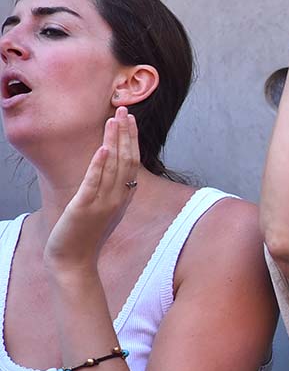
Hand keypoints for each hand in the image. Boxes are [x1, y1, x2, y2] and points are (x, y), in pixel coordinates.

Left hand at [44, 107, 139, 272]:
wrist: (74, 261)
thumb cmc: (84, 235)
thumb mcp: (101, 208)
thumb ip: (107, 188)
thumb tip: (108, 167)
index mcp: (122, 197)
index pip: (132, 161)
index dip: (132, 138)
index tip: (129, 119)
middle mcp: (117, 198)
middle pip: (126, 159)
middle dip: (125, 133)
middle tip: (123, 110)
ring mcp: (102, 203)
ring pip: (112, 166)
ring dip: (114, 141)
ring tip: (112, 120)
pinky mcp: (84, 208)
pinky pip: (94, 183)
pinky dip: (99, 164)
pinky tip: (102, 148)